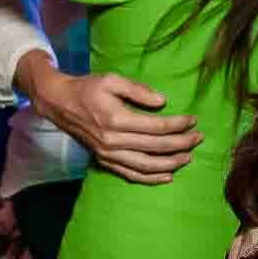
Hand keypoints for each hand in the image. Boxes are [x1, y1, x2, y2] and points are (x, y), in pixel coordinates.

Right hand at [21, 58, 200, 183]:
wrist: (59, 103)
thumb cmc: (87, 88)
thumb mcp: (111, 80)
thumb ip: (138, 89)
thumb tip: (163, 102)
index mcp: (117, 119)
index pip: (158, 126)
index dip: (179, 124)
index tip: (194, 119)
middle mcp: (114, 141)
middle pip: (157, 146)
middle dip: (182, 143)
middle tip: (199, 137)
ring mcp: (109, 154)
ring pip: (147, 165)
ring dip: (171, 163)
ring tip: (188, 157)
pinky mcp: (105, 160)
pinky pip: (131, 175)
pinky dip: (151, 178)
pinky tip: (168, 176)